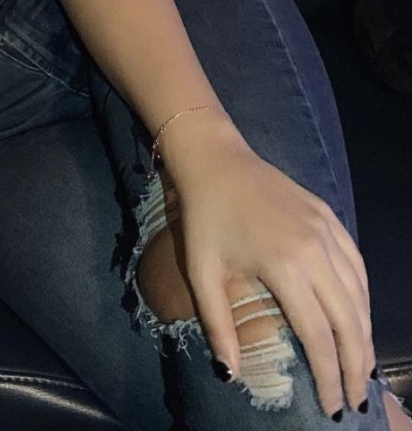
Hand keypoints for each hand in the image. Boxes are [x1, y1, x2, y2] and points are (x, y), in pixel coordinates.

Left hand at [174, 145, 372, 417]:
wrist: (215, 159)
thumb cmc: (204, 216)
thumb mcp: (201, 271)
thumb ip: (217, 324)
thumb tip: (230, 375)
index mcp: (284, 266)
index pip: (318, 336)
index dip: (328, 376)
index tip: (332, 408)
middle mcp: (315, 250)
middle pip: (350, 322)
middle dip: (356, 366)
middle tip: (355, 398)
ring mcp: (327, 231)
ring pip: (360, 295)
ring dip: (365, 336)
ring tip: (361, 368)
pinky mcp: (330, 217)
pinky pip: (356, 266)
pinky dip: (363, 298)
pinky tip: (359, 318)